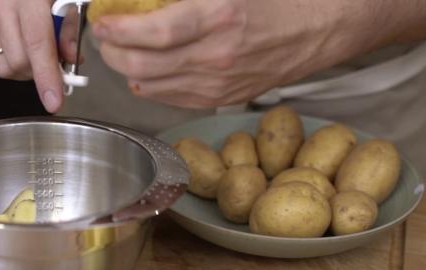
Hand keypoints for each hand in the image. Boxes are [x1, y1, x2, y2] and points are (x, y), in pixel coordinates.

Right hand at [0, 0, 80, 112]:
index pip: (37, 43)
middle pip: (19, 62)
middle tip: (55, 61)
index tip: (54, 102)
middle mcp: (0, 2)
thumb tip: (69, 61)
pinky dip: (10, 60)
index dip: (47, 76)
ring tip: (36, 52)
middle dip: (40, 72)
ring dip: (25, 70)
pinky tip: (20, 44)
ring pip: (3, 66)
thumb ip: (71, 28)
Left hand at [90, 0, 370, 108]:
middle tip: (105, 36)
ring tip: (120, 52)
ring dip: (127, 69)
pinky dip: (151, 87)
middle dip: (113, 52)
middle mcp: (217, 55)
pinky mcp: (225, 98)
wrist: (322, 25)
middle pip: (145, 65)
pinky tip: (145, 74)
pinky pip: (175, 99)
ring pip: (154, 86)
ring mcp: (221, 83)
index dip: (120, 30)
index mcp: (219, 15)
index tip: (103, 22)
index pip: (154, 33)